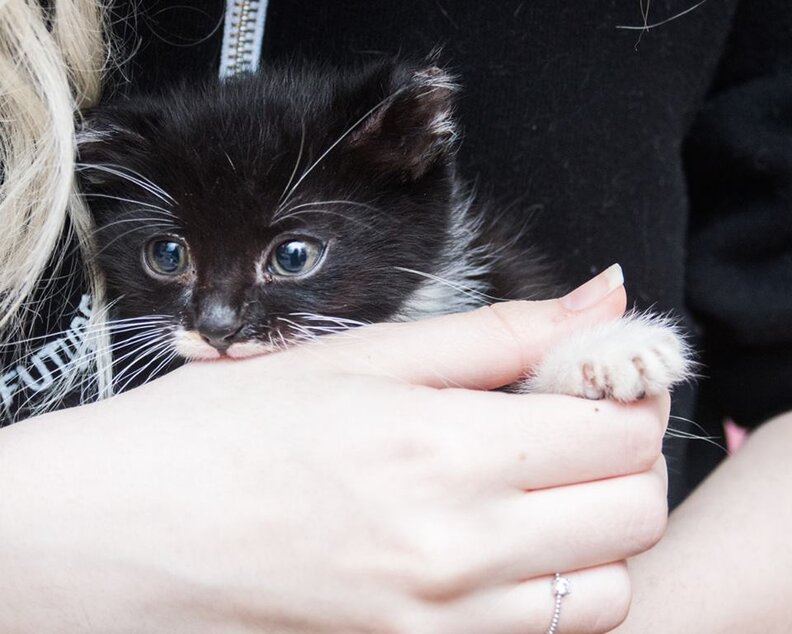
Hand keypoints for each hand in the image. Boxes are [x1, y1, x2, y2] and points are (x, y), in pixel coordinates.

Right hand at [0, 274, 668, 632]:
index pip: (623, 431)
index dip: (629, 393)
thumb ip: (499, 330)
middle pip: (636, 511)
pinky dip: (554, 591)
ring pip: (608, 590)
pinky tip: (504, 546)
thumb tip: (603, 295)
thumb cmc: (226, 430)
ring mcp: (442, 622)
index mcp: (445, 449)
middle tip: (572, 424)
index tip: (599, 375)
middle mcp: (459, 549)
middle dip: (624, 457)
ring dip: (596, 533)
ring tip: (539, 491)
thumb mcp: (361, 355)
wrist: (124, 531)